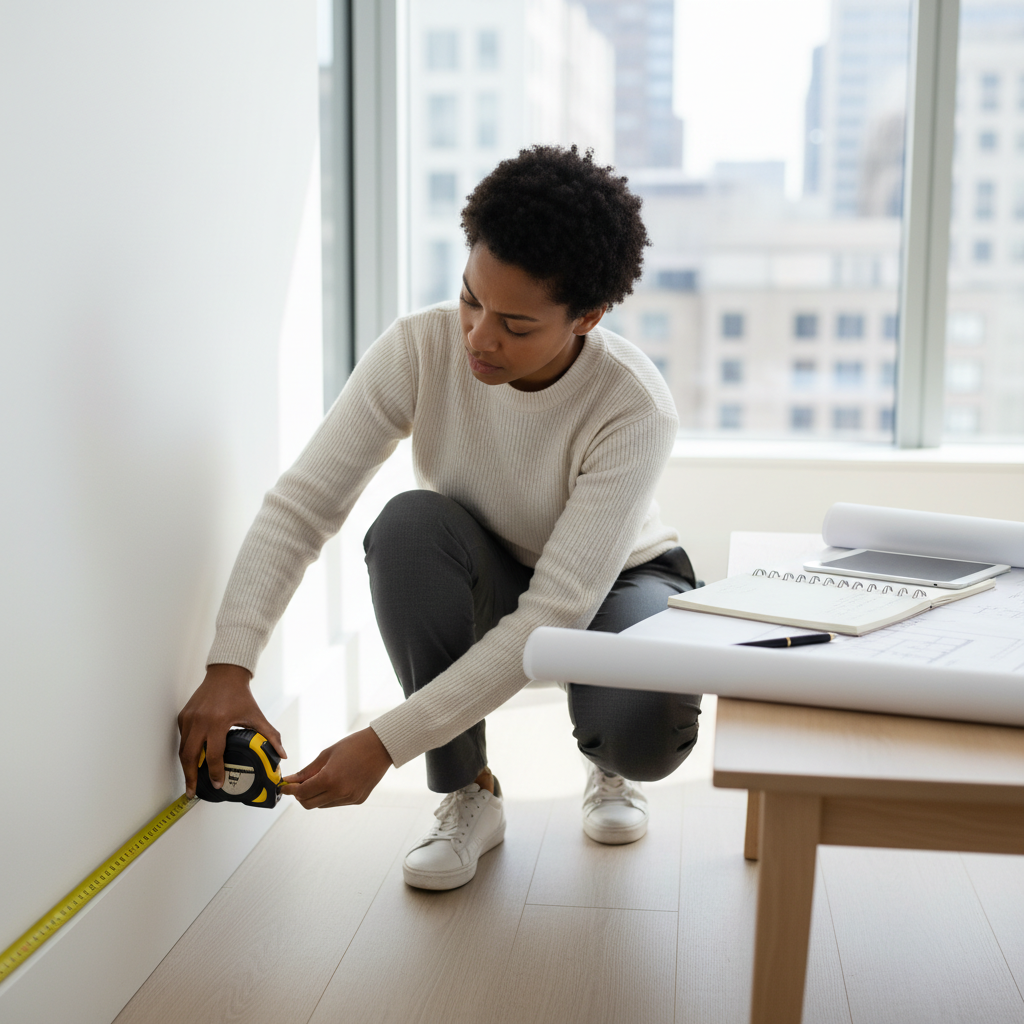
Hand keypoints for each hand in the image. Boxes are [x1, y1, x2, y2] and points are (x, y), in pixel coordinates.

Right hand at [177, 664, 285, 798]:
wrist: (225, 675)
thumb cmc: (240, 695)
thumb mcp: (256, 716)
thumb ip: (270, 735)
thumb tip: (282, 754)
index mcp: (218, 722)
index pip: (214, 755)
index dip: (215, 772)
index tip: (218, 784)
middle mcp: (200, 721)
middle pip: (190, 757)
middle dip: (190, 777)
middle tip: (193, 792)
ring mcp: (189, 718)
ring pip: (183, 749)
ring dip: (186, 766)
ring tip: (191, 780)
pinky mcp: (183, 716)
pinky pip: (182, 738)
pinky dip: (186, 751)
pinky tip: (192, 760)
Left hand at [281, 727, 391, 808]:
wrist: (381, 747)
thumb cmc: (354, 746)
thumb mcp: (326, 755)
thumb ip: (307, 771)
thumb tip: (291, 781)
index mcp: (330, 779)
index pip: (301, 793)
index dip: (290, 790)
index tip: (284, 787)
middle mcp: (340, 793)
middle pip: (309, 804)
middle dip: (300, 795)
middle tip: (299, 784)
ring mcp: (350, 798)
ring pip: (322, 805)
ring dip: (315, 796)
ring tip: (319, 780)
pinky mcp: (358, 800)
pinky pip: (336, 803)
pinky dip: (330, 796)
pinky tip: (335, 782)